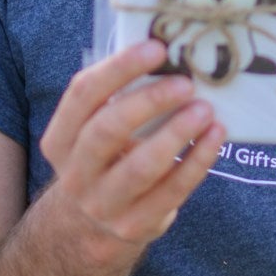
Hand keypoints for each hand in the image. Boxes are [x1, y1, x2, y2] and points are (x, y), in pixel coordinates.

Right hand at [39, 40, 225, 250]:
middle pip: (107, 129)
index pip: (82, 94)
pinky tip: (216, 136)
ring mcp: (103, 203)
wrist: (92, 227)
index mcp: (60, 138)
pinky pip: (172, 191)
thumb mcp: (94, 131)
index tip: (157, 48)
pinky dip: (198, 161)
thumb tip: (171, 56)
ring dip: (177, 133)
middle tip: (186, 83)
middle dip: (149, 101)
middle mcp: (75, 172)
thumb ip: (118, 98)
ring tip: (205, 109)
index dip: (119, 68)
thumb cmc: (105, 159)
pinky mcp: (135, 225)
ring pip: (141, 166)